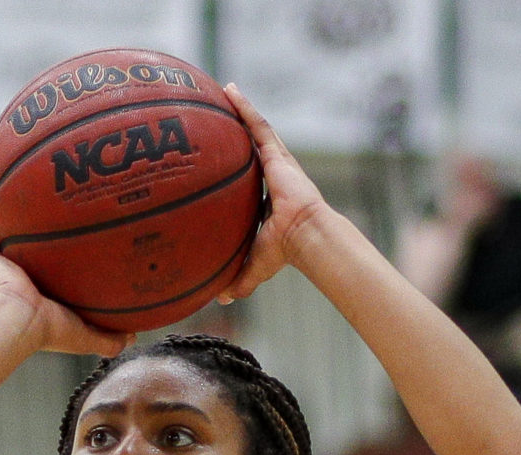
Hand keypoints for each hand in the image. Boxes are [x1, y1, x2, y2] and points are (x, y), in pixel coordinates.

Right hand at [0, 188, 128, 356]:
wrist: (20, 326)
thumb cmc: (49, 332)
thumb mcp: (86, 334)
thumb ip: (109, 337)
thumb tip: (134, 334)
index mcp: (34, 293)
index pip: (44, 270)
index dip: (50, 256)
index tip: (61, 238)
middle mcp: (14, 276)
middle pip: (18, 247)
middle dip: (22, 230)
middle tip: (32, 205)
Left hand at [216, 85, 331, 301]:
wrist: (304, 237)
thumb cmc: (283, 252)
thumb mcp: (253, 264)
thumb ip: (237, 279)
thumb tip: (219, 299)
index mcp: (266, 196)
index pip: (247, 177)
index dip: (235, 166)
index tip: (220, 159)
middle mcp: (271, 174)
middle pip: (249, 146)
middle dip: (236, 129)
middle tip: (217, 115)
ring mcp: (275, 161)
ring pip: (253, 129)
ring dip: (239, 110)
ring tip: (222, 90)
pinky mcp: (277, 153)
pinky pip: (257, 124)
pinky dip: (244, 107)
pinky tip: (230, 89)